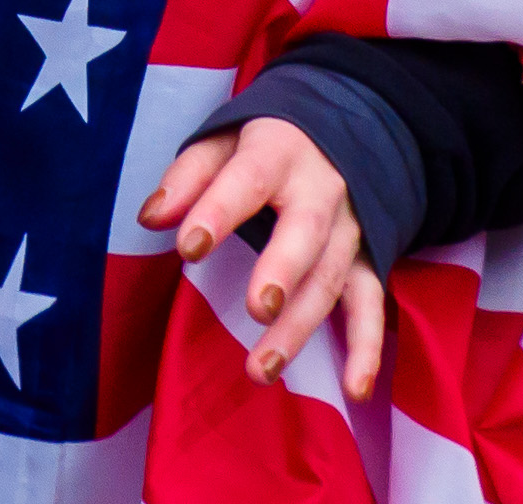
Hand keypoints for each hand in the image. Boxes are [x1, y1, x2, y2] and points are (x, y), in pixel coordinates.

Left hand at [139, 121, 384, 397]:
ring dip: (301, 327)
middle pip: (305, 232)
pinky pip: (371, 306)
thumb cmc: (264, 145)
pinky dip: (367, 349)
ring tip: (261, 368)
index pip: (247, 179)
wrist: (340, 133)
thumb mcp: (223, 140)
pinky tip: (354, 389)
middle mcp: (322, 191)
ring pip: (331, 279)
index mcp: (279, 152)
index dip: (218, 211)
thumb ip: (188, 177)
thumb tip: (151, 217)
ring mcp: (351, 229)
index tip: (188, 246)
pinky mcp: (369, 261)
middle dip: (283, 271)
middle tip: (258, 308)